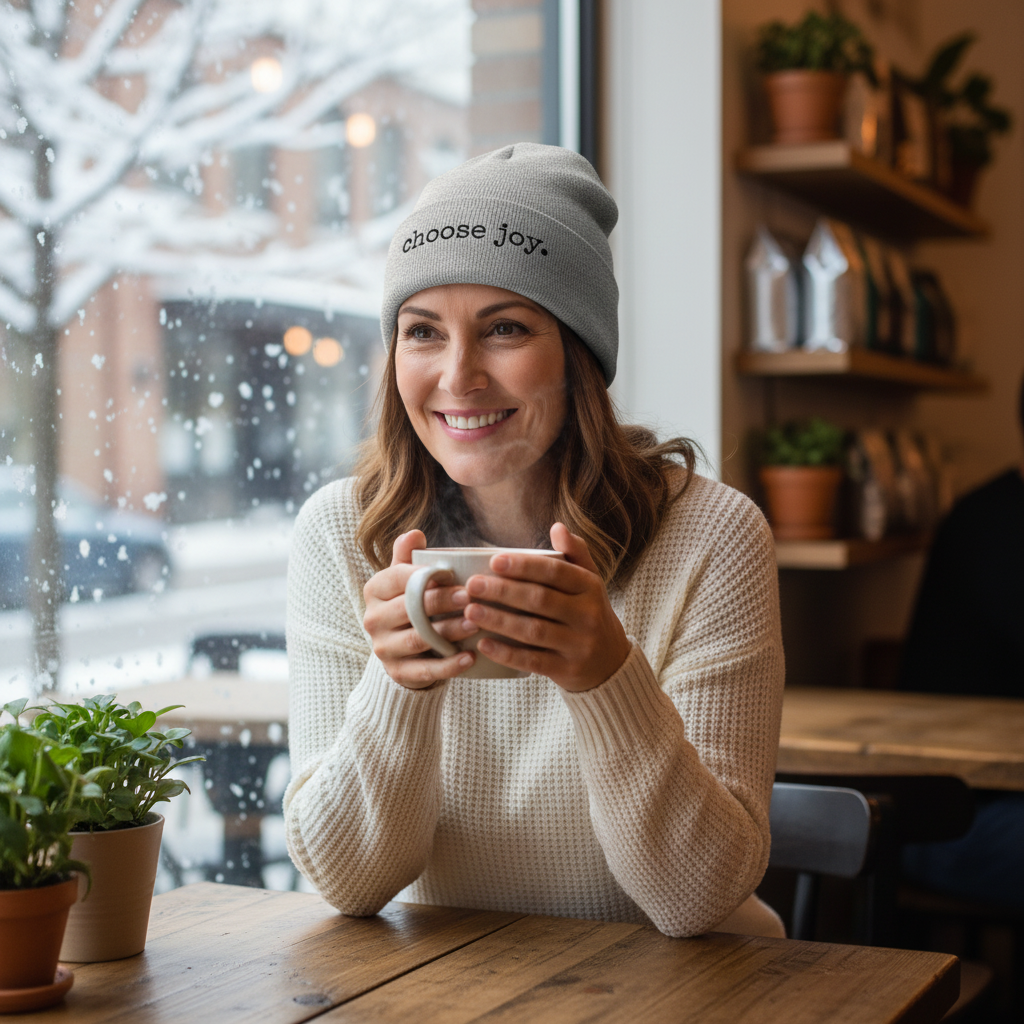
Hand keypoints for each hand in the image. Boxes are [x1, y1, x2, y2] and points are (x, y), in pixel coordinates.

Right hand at [362, 530, 478, 687]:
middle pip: (409, 609)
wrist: (403, 650)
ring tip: (476, 624)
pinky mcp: (397, 673)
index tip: (453, 573)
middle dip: (440, 602)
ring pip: (418, 639)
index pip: (398, 578)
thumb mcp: (407, 578)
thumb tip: (415, 534)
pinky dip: (448, 666)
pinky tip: (470, 657)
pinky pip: (424, 671)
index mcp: (375, 590)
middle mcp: (373, 619)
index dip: (425, 575)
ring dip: (448, 631)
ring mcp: (383, 648)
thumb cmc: (411, 603)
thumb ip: (409, 557)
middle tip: (470, 596)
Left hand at [457, 523, 631, 691]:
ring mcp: (578, 645)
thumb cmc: (589, 614)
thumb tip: (558, 527)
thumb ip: (575, 554)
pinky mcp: (567, 670)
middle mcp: (588, 615)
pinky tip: (484, 644)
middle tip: (472, 585)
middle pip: (540, 599)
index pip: (555, 572)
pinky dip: (507, 653)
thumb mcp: (590, 582)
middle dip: (503, 591)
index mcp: (590, 587)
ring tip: (470, 612)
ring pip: (533, 630)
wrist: (611, 663)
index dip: (524, 566)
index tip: (494, 561)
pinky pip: (533, 661)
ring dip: (499, 620)